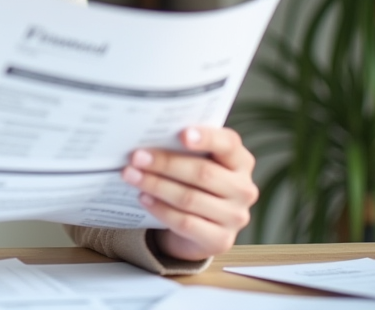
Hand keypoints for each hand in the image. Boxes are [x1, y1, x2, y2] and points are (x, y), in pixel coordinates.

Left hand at [121, 126, 258, 261]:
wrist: (199, 229)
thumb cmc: (195, 184)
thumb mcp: (197, 162)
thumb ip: (184, 148)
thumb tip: (148, 138)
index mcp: (240, 162)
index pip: (228, 144)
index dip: (207, 138)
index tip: (182, 134)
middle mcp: (243, 189)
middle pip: (203, 173)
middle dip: (165, 163)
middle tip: (136, 157)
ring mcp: (235, 217)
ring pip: (190, 198)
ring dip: (156, 185)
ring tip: (131, 175)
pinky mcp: (220, 240)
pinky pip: (185, 223)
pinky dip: (161, 209)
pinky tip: (143, 198)